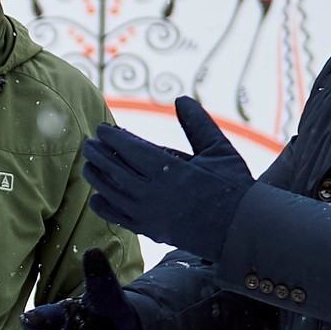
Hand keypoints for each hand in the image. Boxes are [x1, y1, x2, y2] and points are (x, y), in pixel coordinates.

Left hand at [81, 96, 252, 262]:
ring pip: (112, 194)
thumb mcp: (218, 149)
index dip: (112, 138)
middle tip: (88, 144)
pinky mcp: (151, 231)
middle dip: (98, 155)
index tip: (102, 129)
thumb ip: (197, 123)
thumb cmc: (234, 185)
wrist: (242, 229)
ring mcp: (148, 214)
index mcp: (167, 170)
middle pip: (114, 170)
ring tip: (88, 166)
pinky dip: (105, 208)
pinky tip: (97, 198)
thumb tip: (181, 99)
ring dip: (97, 178)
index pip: (128, 149)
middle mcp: (151, 193)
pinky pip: (119, 218)